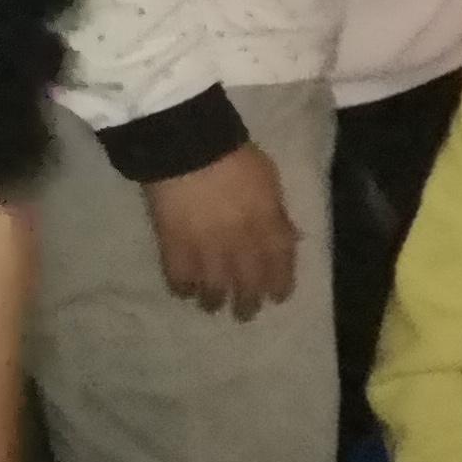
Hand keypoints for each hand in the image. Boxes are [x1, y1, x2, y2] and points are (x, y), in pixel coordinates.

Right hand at [143, 145, 297, 317]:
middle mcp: (240, 242)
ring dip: (214, 300)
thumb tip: (288, 237)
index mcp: (267, 223)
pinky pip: (179, 278)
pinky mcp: (173, 247)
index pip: (279, 263)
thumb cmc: (234, 158)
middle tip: (245, 313)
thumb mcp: (269, 180)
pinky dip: (183, 288)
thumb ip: (277, 212)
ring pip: (214, 287)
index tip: (278, 297)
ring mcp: (206, 247)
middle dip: (248, 302)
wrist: (188, 148)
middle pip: (247, 282)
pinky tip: (186, 292)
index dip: (280, 283)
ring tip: (213, 306)